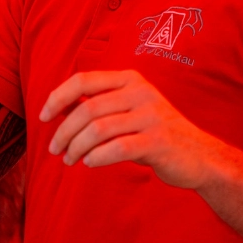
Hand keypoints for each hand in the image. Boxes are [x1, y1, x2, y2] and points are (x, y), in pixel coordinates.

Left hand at [38, 70, 226, 189]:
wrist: (200, 155)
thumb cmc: (155, 134)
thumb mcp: (128, 112)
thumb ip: (98, 108)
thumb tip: (58, 109)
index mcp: (130, 79)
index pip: (83, 80)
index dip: (58, 97)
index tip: (43, 116)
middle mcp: (140, 92)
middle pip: (87, 108)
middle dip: (64, 131)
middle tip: (55, 149)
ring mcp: (151, 116)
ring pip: (98, 129)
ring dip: (76, 147)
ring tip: (69, 159)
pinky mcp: (159, 141)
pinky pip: (117, 148)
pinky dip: (97, 157)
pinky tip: (90, 163)